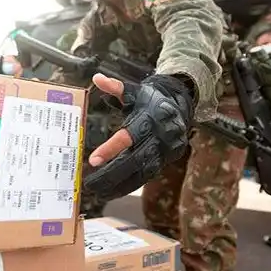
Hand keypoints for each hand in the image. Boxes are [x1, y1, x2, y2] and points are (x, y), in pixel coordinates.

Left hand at [82, 73, 192, 200]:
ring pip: (142, 172)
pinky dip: (130, 185)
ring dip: (120, 185)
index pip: (129, 136)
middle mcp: (160, 136)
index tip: (92, 160)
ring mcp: (166, 150)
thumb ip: (116, 86)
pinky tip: (114, 191)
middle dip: (112, 174)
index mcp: (150, 117)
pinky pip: (147, 176)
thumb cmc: (150, 99)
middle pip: (135, 160)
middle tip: (90, 184)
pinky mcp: (167, 160)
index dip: (111, 149)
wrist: (180, 105)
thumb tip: (97, 78)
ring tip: (99, 192)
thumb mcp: (134, 91)